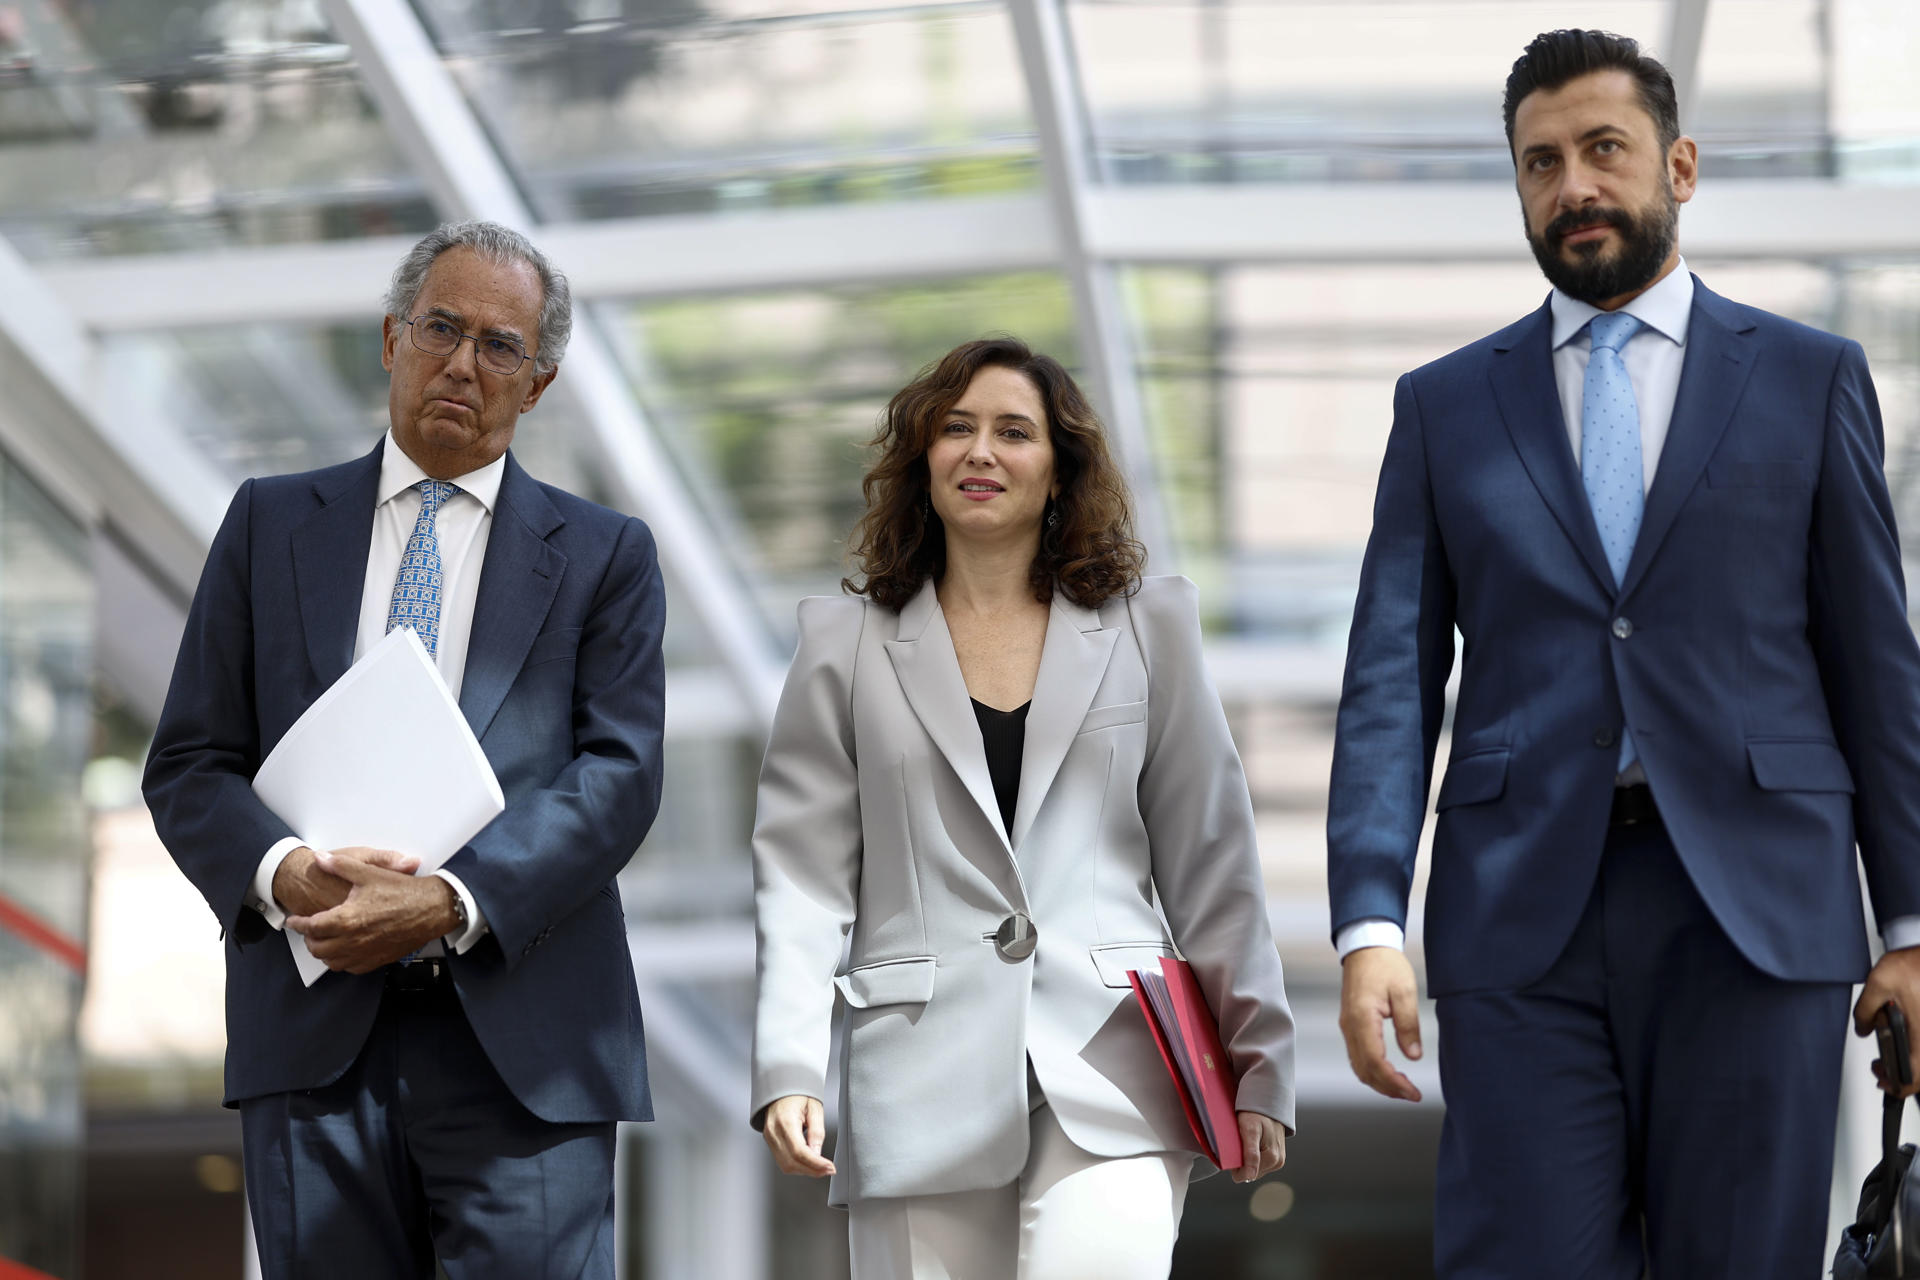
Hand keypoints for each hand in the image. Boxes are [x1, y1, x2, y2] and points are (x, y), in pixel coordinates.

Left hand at [286, 850, 454, 973]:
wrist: (432, 908)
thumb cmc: (403, 891)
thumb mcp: (370, 872)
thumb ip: (341, 866)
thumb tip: (320, 858)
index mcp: (346, 919)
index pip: (311, 927)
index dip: (298, 924)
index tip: (293, 921)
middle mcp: (352, 941)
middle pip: (317, 948)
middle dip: (308, 939)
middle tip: (309, 930)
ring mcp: (365, 953)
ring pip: (332, 962)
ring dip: (324, 952)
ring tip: (325, 940)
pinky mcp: (377, 960)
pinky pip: (350, 968)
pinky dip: (342, 961)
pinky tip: (345, 950)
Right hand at [762, 1095, 834, 1176]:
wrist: (782, 1088)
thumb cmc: (798, 1094)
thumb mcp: (814, 1108)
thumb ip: (817, 1132)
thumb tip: (817, 1154)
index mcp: (785, 1121)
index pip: (799, 1151)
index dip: (816, 1164)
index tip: (829, 1168)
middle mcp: (774, 1132)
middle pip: (792, 1162)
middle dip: (812, 1170)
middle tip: (828, 1170)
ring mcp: (770, 1138)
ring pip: (786, 1166)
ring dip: (805, 1171)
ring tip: (821, 1168)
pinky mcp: (770, 1142)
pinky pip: (782, 1161)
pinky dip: (797, 1166)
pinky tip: (809, 1163)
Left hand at [1233, 1112, 1286, 1182]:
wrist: (1269, 1103)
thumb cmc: (1256, 1113)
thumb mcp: (1249, 1130)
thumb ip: (1250, 1154)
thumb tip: (1249, 1176)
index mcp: (1271, 1158)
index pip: (1244, 1175)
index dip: (1235, 1164)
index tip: (1235, 1147)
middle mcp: (1277, 1162)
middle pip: (1249, 1173)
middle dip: (1242, 1160)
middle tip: (1241, 1140)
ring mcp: (1278, 1161)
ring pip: (1253, 1169)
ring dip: (1247, 1157)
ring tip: (1248, 1140)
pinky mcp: (1277, 1158)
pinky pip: (1259, 1163)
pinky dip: (1252, 1156)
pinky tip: (1253, 1143)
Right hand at [1339, 945, 1423, 1101]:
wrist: (1366, 946)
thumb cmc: (1385, 964)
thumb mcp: (1404, 992)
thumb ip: (1408, 1025)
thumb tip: (1413, 1055)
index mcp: (1362, 1018)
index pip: (1375, 1062)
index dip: (1393, 1082)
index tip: (1412, 1092)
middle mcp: (1349, 1026)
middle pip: (1364, 1070)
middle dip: (1387, 1088)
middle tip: (1411, 1094)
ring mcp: (1347, 1026)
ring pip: (1358, 1066)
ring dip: (1379, 1082)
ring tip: (1403, 1088)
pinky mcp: (1350, 1025)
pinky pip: (1357, 1056)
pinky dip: (1372, 1070)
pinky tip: (1389, 1072)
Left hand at [1855, 947, 1919, 1096]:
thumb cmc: (1915, 966)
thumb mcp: (1878, 983)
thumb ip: (1865, 1010)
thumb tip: (1862, 1029)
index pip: (1914, 1077)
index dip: (1897, 1086)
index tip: (1883, 1082)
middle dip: (1898, 1074)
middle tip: (1880, 1068)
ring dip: (1906, 1061)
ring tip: (1887, 1053)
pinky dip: (1912, 1048)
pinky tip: (1900, 1037)